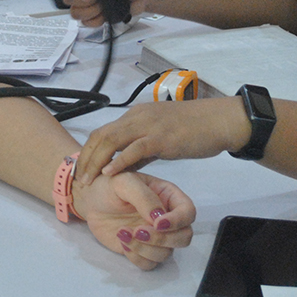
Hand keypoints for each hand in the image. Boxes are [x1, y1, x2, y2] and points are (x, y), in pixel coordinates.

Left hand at [73, 170, 194, 269]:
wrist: (91, 200)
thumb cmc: (109, 185)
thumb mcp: (124, 181)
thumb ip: (143, 196)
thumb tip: (159, 218)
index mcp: (168, 196)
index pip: (188, 212)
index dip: (178, 221)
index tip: (157, 223)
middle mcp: (167, 218)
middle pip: (184, 237)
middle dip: (162, 238)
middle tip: (138, 231)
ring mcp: (156, 236)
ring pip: (167, 253)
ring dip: (145, 248)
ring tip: (122, 233)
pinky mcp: (142, 250)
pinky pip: (150, 264)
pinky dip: (137, 258)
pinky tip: (122, 242)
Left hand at [78, 97, 249, 181]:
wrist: (219, 121)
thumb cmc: (193, 130)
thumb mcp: (161, 138)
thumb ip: (141, 151)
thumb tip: (124, 166)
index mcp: (136, 116)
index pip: (102, 132)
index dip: (88, 151)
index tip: (80, 170)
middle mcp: (137, 117)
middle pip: (100, 136)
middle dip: (85, 158)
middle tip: (77, 179)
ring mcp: (148, 126)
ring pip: (111, 141)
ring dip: (95, 161)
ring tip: (87, 180)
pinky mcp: (160, 138)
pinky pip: (133, 150)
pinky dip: (118, 162)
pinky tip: (108, 174)